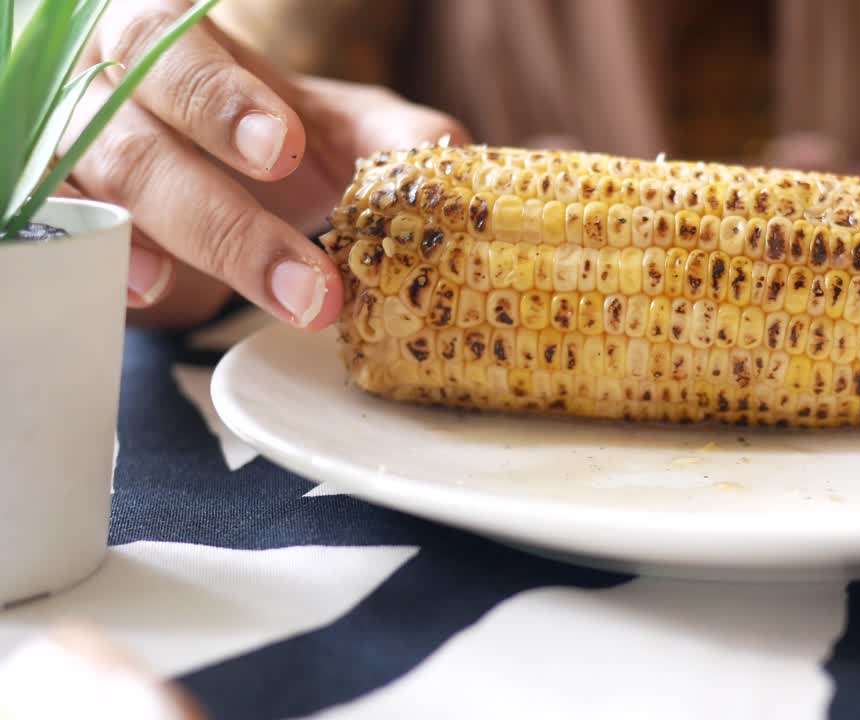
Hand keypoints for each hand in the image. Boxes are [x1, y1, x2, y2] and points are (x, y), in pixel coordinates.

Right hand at [67, 0, 468, 329]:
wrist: (204, 169)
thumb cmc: (268, 132)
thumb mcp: (335, 127)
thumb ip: (390, 137)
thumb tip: (449, 158)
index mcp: (170, 39)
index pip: (170, 40)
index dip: (219, 95)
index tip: (282, 147)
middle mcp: (103, 83)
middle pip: (131, 123)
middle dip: (220, 201)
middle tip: (306, 274)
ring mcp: (71, 148)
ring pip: (105, 187)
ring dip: (201, 249)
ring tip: (282, 298)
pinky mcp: (59, 214)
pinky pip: (64, 237)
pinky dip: (115, 264)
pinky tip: (159, 289)